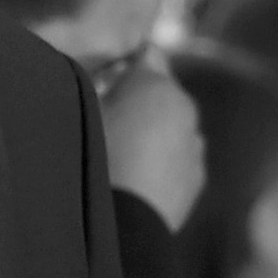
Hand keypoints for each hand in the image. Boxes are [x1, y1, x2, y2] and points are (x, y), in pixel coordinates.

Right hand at [102, 54, 205, 230]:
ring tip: (121, 153)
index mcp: (157, 84)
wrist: (123, 224)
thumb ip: (90, 86)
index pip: (147, 53)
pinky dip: (163, 161)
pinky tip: (137, 178)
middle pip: (162, 91)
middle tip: (106, 116)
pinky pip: (177, 158)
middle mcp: (185, 109)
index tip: (106, 73)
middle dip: (139, 98)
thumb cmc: (94, 157)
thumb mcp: (80, 111)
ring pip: (172, 126)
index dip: (125, 61)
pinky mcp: (196, 180)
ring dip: (154, 131)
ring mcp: (195, 146)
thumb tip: (94, 81)